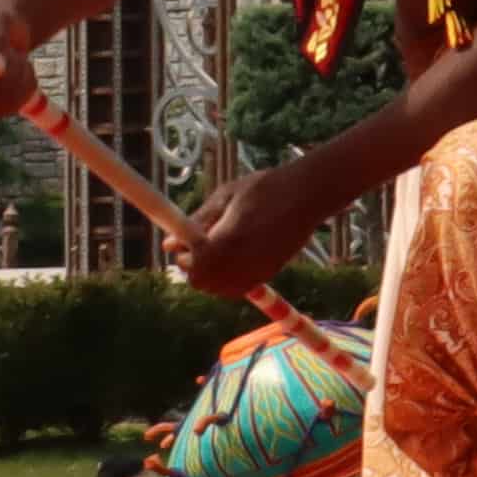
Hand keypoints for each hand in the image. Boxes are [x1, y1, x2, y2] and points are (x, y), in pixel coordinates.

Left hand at [181, 155, 341, 306]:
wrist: (308, 194)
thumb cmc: (264, 188)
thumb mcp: (225, 196)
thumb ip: (197, 222)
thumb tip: (168, 243)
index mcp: (228, 241)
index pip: (192, 268)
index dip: (184, 256)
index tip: (186, 240)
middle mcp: (243, 262)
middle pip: (203, 283)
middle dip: (196, 266)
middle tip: (201, 244)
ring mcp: (258, 271)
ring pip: (220, 288)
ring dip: (212, 274)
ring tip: (219, 248)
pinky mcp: (270, 273)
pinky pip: (239, 286)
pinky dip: (230, 277)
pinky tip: (235, 255)